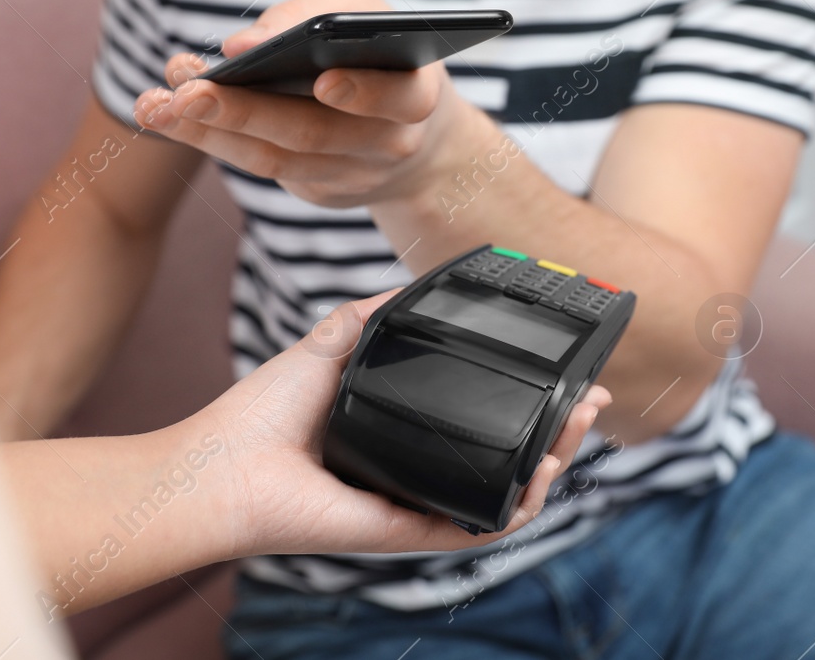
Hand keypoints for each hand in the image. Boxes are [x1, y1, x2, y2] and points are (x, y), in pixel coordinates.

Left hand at [132, 0, 495, 207]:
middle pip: (314, 132)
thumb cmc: (378, 50)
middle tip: (192, 91)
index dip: (362, 92)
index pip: (397, 98)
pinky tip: (169, 116)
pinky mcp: (321, 191)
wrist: (415, 130)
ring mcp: (353, 175)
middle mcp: (390, 143)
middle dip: (247, 111)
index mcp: (416, 93)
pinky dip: (212, 139)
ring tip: (155, 104)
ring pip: (275, 158)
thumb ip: (314, 12)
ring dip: (208, 131)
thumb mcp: (363, 10)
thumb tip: (243, 43)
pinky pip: (262, 166)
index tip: (322, 80)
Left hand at [192, 292, 608, 555]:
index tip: (567, 376)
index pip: (485, 423)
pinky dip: (518, 508)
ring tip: (577, 428)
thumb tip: (418, 282)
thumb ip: (374, 315)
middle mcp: (419, 471)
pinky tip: (542, 476)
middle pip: (512, 458)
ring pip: (508, 494)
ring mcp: (418, 504)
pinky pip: (478, 528)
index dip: (532, 403)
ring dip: (554, 465)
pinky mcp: (409, 532)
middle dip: (562, 433)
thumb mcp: (328, 345)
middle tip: (592, 402)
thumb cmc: (261, 414)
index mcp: (406, 433)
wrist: (222, 467)